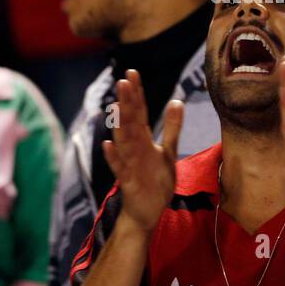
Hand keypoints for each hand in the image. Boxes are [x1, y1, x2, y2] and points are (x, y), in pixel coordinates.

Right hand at [102, 70, 182, 232]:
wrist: (147, 212)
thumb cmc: (156, 181)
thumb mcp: (168, 151)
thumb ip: (172, 127)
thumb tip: (177, 100)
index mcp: (144, 141)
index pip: (139, 113)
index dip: (136, 94)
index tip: (132, 73)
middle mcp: (135, 149)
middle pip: (130, 123)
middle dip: (127, 103)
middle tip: (122, 81)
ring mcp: (130, 165)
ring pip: (124, 142)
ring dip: (119, 126)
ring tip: (115, 106)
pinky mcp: (129, 182)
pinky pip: (120, 169)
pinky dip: (113, 158)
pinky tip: (107, 145)